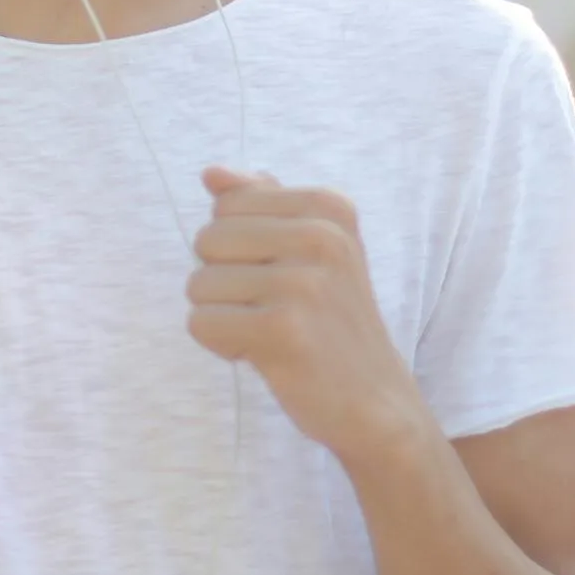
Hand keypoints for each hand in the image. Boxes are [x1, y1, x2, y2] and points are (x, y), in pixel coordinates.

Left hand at [188, 168, 428, 469]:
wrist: (376, 401)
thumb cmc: (332, 322)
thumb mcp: (312, 250)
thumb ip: (260, 204)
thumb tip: (210, 172)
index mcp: (329, 207)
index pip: (226, 204)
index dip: (238, 247)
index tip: (281, 275)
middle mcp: (321, 237)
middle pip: (206, 240)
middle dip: (225, 281)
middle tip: (275, 309)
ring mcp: (304, 284)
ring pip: (198, 284)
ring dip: (223, 316)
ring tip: (272, 332)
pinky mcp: (283, 331)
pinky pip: (201, 323)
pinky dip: (221, 345)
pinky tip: (262, 354)